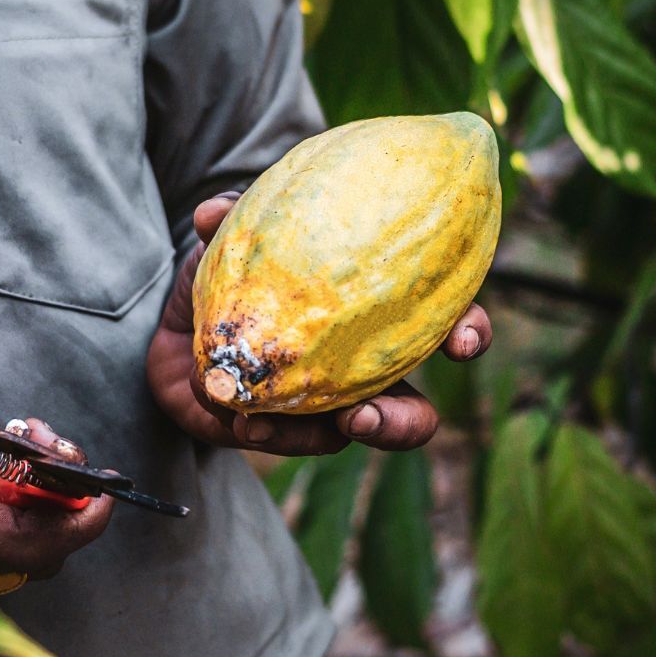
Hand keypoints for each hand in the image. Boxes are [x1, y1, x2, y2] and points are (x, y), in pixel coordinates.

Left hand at [147, 193, 492, 455]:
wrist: (186, 326)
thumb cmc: (238, 271)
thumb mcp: (240, 237)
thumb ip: (236, 218)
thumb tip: (210, 214)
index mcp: (385, 311)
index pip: (447, 320)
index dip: (469, 332)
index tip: (462, 343)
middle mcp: (371, 367)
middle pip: (416, 412)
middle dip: (403, 423)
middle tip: (366, 415)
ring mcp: (337, 405)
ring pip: (351, 439)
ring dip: (318, 434)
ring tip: (278, 425)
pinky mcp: (296, 432)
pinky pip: (295, 442)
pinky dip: (273, 432)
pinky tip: (245, 422)